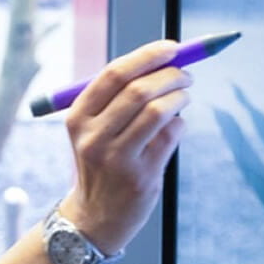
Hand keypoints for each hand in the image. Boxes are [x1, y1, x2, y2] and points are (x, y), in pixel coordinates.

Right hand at [60, 39, 192, 252]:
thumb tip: (163, 60)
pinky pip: (171, 135)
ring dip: (180, 96)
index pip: (113, 74)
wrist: (95, 216)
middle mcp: (93, 136)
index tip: (172, 47)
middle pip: (139, 90)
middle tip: (185, 74)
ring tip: (184, 96)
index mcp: (77, 118)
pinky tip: (175, 126)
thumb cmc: (102, 162)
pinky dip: (179, 123)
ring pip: (159, 110)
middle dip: (171, 75)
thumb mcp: (93, 130)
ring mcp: (116, 158)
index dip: (146, 56)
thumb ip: (117, 98)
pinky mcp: (141, 176)